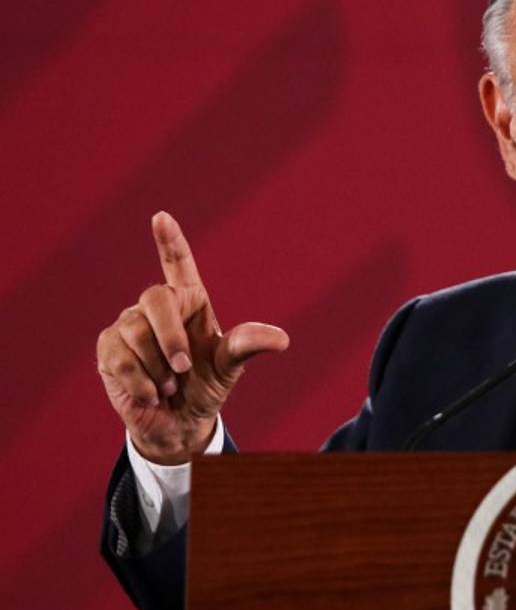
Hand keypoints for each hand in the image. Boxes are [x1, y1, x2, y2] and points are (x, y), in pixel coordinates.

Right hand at [97, 212, 288, 464]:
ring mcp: (128, 326)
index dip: (170, 241)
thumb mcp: (231, 367)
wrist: (179, 423)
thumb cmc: (206, 387)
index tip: (162, 216)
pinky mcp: (108, 349)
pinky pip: (119, 358)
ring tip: (170, 385)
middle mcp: (157, 307)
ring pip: (134, 333)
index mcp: (190, 302)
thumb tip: (282, 339)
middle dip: (170, 336)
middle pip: (155, 299)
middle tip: (184, 368)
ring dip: (158, 369)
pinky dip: (141, 382)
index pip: (178, 264)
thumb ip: (248, 345)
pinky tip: (152, 393)